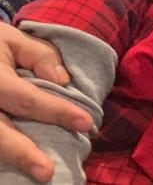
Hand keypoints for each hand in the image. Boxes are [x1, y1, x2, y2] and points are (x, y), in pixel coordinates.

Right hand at [0, 22, 93, 181]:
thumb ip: (39, 55)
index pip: (26, 99)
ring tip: (38, 176)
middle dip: (22, 154)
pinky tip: (18, 170)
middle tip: (47, 172)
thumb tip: (62, 80)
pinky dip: (4, 157)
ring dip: (11, 160)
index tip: (85, 124)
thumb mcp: (12, 40)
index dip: (57, 112)